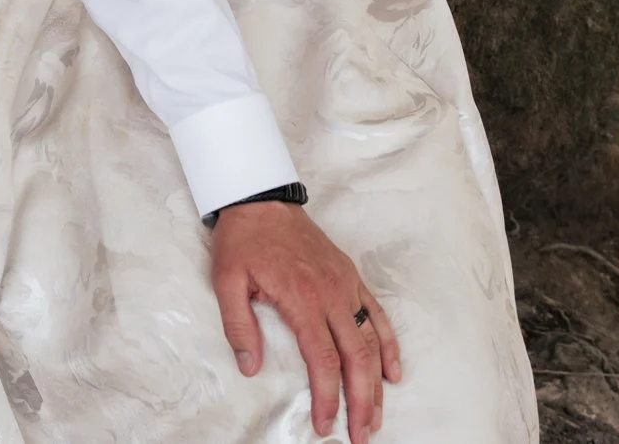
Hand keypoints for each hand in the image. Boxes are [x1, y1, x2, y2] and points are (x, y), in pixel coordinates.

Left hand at [210, 200, 401, 441]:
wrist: (260, 199)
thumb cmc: (243, 240)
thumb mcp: (226, 281)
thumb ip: (238, 326)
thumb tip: (249, 366)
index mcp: (301, 299)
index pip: (323, 360)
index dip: (328, 398)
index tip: (325, 425)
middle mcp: (331, 294)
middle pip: (357, 357)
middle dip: (363, 401)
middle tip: (362, 435)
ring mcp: (345, 284)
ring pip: (372, 340)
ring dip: (378, 382)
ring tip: (377, 415)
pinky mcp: (350, 276)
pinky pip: (377, 314)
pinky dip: (388, 345)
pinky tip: (392, 372)